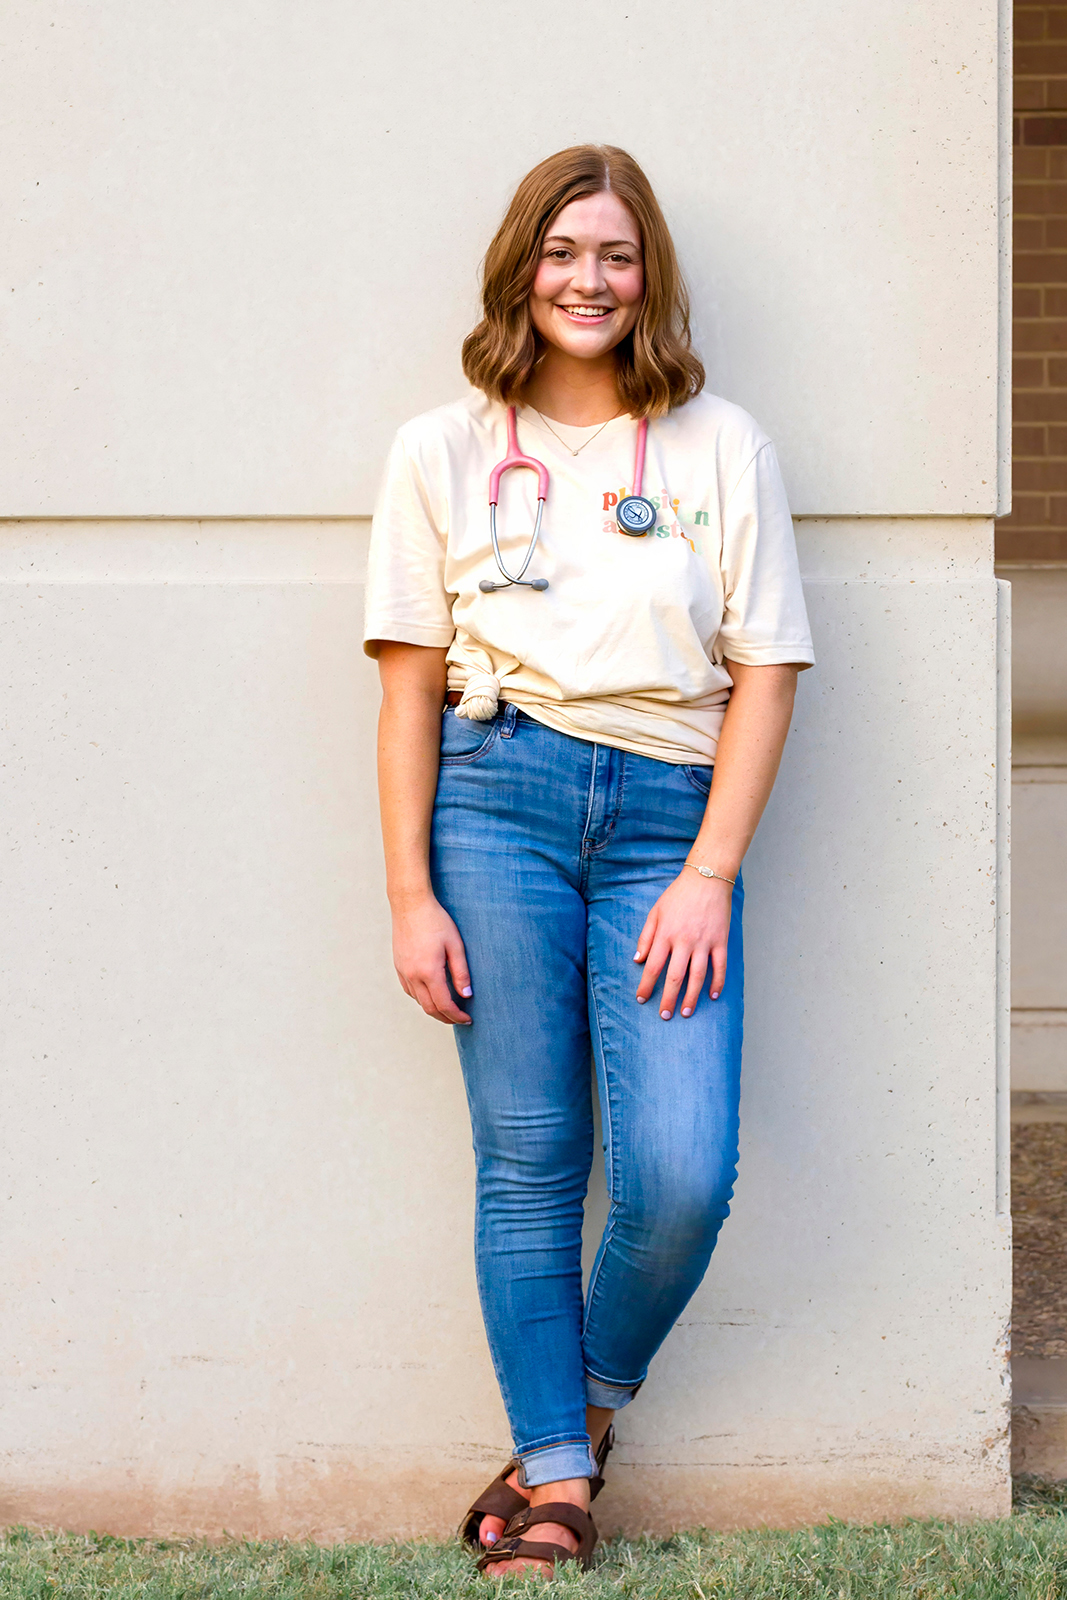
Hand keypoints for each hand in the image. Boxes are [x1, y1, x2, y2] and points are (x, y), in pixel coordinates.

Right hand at [391, 892, 472, 1024]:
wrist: (410, 904)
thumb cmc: (436, 921)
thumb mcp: (455, 945)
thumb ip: (461, 972)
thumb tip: (466, 995)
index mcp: (429, 972)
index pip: (444, 1004)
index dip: (457, 1016)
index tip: (467, 1019)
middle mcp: (413, 975)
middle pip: (429, 1008)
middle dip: (446, 1017)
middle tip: (460, 1018)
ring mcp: (403, 971)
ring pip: (418, 1001)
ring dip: (433, 1008)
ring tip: (448, 1007)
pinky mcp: (398, 965)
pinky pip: (409, 990)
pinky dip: (421, 998)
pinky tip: (430, 994)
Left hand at [634, 871, 731, 1019]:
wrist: (707, 879)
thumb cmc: (678, 896)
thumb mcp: (655, 912)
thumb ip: (646, 937)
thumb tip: (638, 960)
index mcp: (665, 934)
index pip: (653, 966)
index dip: (646, 985)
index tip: (642, 999)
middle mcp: (684, 941)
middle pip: (674, 977)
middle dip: (667, 999)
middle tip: (664, 1015)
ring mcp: (704, 942)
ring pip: (697, 976)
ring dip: (691, 997)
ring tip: (685, 1012)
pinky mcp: (720, 941)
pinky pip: (720, 966)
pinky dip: (717, 982)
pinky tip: (712, 996)